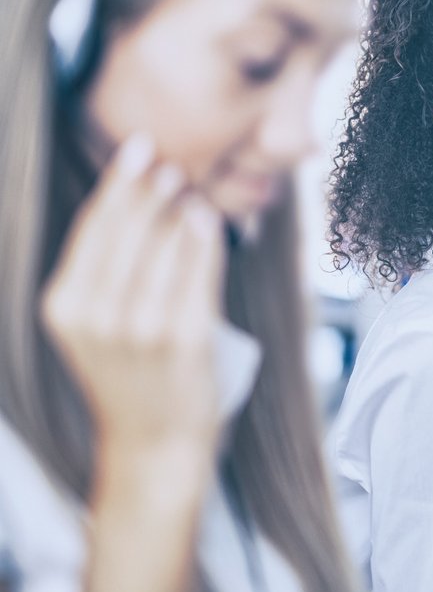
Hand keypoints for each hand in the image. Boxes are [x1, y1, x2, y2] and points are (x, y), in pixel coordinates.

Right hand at [40, 134, 225, 473]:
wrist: (155, 443)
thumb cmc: (131, 377)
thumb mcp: (95, 324)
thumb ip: (104, 271)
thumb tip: (137, 199)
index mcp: (66, 306)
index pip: (93, 228)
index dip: (117, 183)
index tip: (136, 147)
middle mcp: (97, 314)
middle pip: (127, 229)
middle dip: (148, 188)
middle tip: (167, 161)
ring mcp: (141, 327)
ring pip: (164, 245)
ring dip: (179, 209)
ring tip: (189, 188)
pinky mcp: (183, 338)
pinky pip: (197, 273)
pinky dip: (204, 240)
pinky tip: (207, 219)